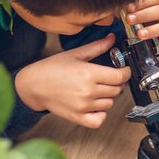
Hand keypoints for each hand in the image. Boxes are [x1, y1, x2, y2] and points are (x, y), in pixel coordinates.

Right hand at [15, 34, 130, 127]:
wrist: (32, 85)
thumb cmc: (51, 69)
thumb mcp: (75, 54)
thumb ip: (97, 47)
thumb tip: (112, 38)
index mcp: (89, 74)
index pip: (120, 76)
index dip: (126, 72)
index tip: (124, 70)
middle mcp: (88, 91)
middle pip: (117, 90)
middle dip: (116, 82)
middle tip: (109, 77)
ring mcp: (83, 106)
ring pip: (110, 103)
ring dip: (108, 96)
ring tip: (98, 89)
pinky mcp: (78, 117)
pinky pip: (99, 119)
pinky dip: (101, 114)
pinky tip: (95, 105)